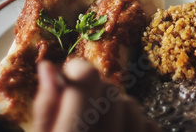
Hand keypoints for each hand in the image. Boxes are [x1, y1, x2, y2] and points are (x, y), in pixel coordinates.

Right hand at [33, 59, 158, 131]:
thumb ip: (45, 107)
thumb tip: (48, 68)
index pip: (87, 79)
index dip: (77, 69)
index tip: (70, 73)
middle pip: (110, 88)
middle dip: (95, 92)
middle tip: (82, 108)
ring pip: (131, 103)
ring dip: (116, 109)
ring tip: (98, 126)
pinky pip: (150, 123)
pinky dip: (135, 125)